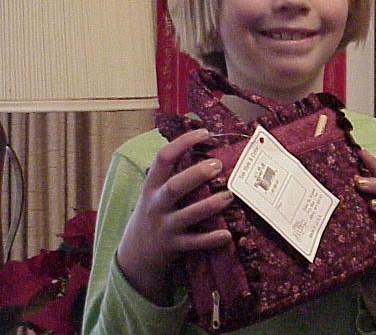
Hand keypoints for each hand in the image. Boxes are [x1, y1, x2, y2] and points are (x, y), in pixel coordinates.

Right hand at [117, 128, 233, 305]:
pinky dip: (210, 239)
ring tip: (229, 196)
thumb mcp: (154, 191)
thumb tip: (203, 144)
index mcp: (152, 185)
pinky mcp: (174, 246)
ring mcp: (165, 226)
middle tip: (218, 165)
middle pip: (175, 187)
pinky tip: (227, 234)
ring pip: (187, 215)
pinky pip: (194, 243)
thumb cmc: (154, 213)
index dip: (183, 143)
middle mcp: (156, 204)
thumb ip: (173, 172)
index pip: (163, 157)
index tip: (204, 132)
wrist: (134, 256)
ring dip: (209, 206)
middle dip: (196, 175)